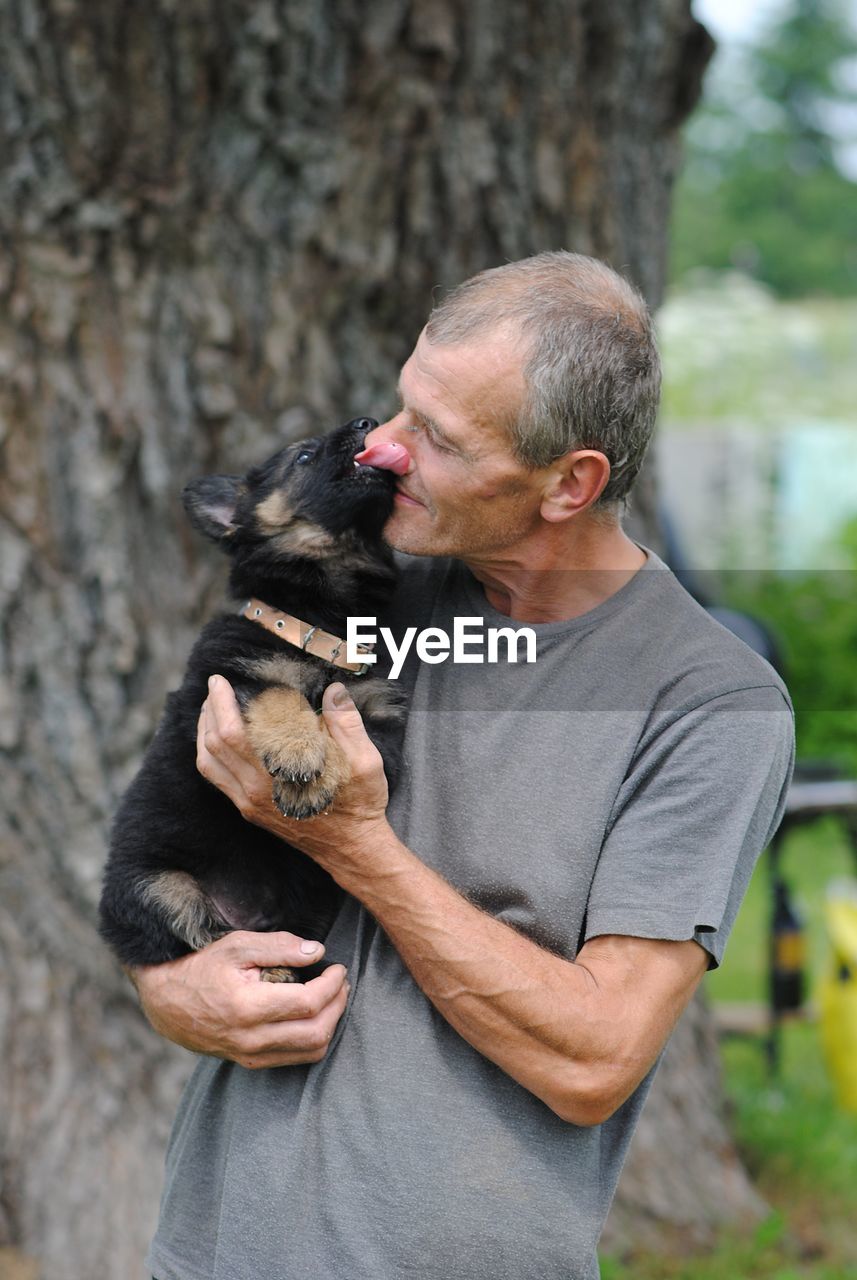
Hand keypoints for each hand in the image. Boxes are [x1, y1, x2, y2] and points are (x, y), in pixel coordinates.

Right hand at [132, 931, 349, 1067]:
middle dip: (338, 1005)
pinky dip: (314, 1039)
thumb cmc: (202, 967)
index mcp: (248, 1007)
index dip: (332, 985)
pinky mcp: (249, 1062)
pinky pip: (295, 1059)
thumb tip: (317, 951)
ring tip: (332, 998)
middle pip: (317, 1031)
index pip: (309, 1002)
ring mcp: (250, 1055)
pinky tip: (314, 1016)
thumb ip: (279, 946)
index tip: (338, 968)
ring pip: (310, 1051)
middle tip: (340, 983)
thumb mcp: (237, 945)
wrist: (166, 1001)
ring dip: (331, 1024)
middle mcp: (251, 1038)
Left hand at [196, 676, 391, 881]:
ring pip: (208, 764)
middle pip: (212, 745)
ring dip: (204, 733)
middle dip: (209, 711)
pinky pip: (218, 779)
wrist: (352, 848)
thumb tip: (334, 691)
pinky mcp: (251, 811)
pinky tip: (221, 740)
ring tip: (211, 710)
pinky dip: (210, 755)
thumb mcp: (364, 760)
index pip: (232, 734)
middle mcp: (256, 791)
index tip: (219, 681)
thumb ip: (346, 722)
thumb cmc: (359, 804)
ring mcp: (250, 803)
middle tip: (214, 688)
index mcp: (277, 776)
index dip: (220, 704)